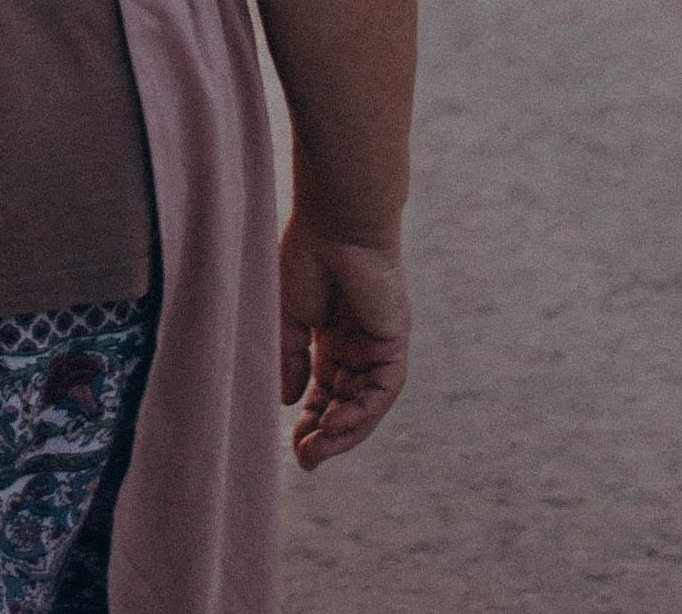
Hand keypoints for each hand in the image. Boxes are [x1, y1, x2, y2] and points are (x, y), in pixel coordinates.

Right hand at [280, 214, 409, 467]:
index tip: (293, 443)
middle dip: (325, 432)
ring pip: (365, 402)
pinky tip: (336, 424)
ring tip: (315, 451)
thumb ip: (292, 357)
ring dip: (343, 430)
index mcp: (331, 332)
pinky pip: (382, 389)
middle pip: (344, 400)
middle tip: (305, 460)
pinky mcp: (394, 341)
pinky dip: (362, 411)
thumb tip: (287, 401)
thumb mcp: (290, 315)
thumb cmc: (306, 255)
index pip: (324, 386)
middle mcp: (358, 343)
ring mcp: (378, 343)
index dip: (309, 415)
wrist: (335, 220)